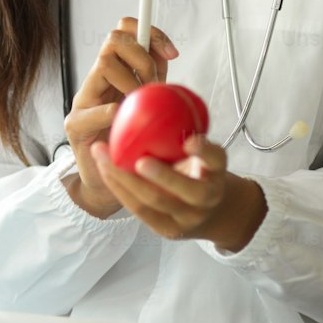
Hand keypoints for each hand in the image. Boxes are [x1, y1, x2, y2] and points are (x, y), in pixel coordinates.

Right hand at [63, 16, 178, 212]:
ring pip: (104, 65)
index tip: (172, 53)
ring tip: (138, 107)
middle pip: (114, 40)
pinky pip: (90, 111)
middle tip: (153, 84)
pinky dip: (108, 112)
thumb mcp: (151, 103)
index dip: (149, 33)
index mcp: (116, 71)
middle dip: (142, 57)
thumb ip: (156, 77)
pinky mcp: (74, 124)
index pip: (124, 31)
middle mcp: (97, 80)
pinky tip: (119, 119)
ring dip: (131, 84)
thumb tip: (169, 51)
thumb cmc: (132, 143)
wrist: (112, 180)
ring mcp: (83, 100)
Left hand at [89, 133, 266, 250]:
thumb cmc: (198, 171)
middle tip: (141, 159)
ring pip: (155, 202)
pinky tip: (104, 170)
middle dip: (164, 176)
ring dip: (126, 179)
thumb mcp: (202, 152)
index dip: (205, 151)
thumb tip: (160, 92)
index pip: (217, 161)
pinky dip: (120, 188)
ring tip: (106, 157)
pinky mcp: (166, 230)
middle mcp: (206, 199)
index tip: (191, 139)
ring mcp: (187, 218)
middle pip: (188, 191)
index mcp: (218, 174)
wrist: (210, 212)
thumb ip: (187, 130)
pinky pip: (139, 210)